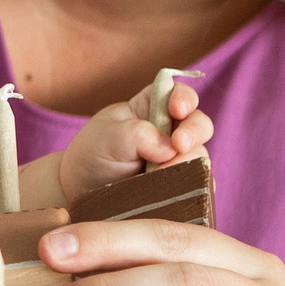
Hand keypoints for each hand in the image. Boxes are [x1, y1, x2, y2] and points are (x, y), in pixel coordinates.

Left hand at [55, 79, 213, 201]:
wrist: (84, 192)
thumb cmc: (93, 155)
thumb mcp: (106, 138)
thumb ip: (135, 134)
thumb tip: (168, 147)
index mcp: (151, 107)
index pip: (177, 93)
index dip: (183, 98)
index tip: (176, 110)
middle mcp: (171, 130)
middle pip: (199, 123)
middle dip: (194, 132)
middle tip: (179, 145)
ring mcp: (179, 157)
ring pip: (200, 155)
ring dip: (187, 163)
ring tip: (160, 175)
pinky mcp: (183, 183)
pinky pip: (200, 183)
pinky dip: (195, 186)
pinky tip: (180, 189)